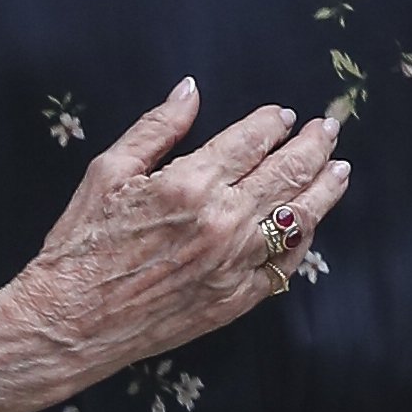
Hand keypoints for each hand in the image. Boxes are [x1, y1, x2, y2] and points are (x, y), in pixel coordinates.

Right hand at [0, 79, 348, 411]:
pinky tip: (309, 226)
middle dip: (313, 146)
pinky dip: (302, 242)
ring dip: (323, 190)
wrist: (72, 321)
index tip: (284, 114)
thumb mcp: (108, 171)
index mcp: (190, 184)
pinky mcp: (235, 300)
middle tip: (328, 127)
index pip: (250, 141)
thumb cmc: (82, 243)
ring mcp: (234, 264)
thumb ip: (156, 128)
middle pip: (286, 174)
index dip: (272, 123)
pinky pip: (284, 267)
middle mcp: (222, 222)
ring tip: (339, 169)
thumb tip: (190, 90)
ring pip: (297, 220)